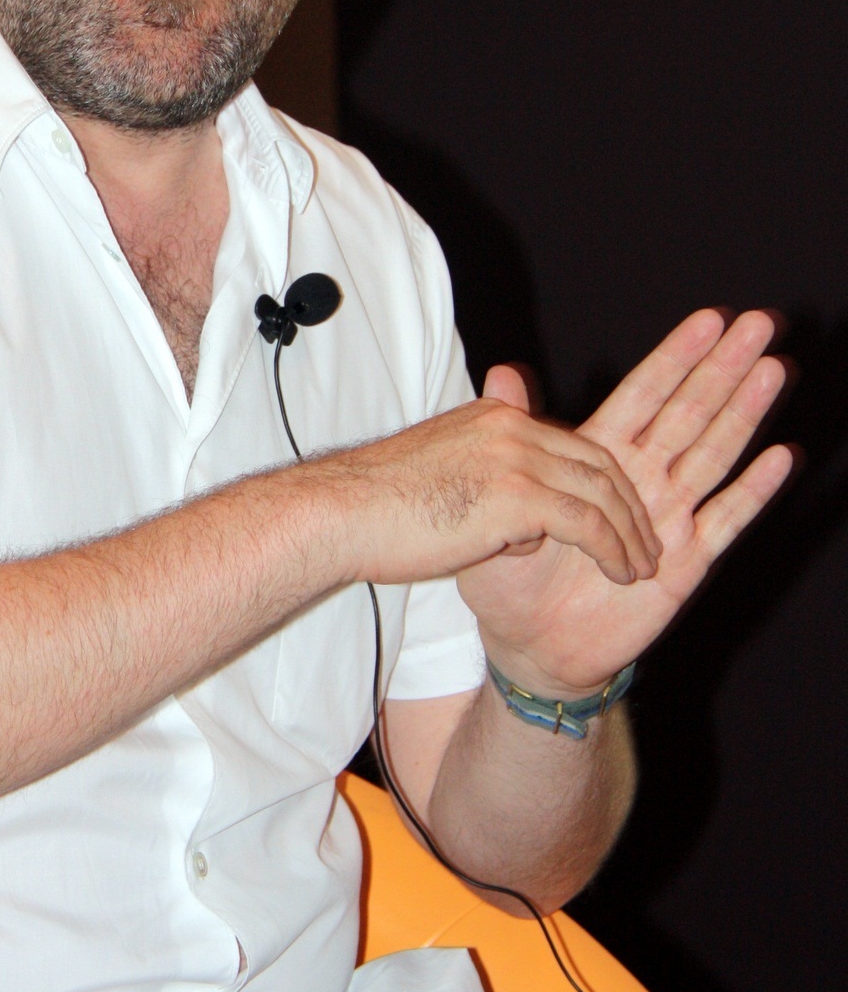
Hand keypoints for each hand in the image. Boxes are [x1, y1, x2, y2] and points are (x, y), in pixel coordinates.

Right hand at [340, 389, 660, 589]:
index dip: (605, 478)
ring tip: (642, 564)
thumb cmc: (376, 505)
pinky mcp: (517, 495)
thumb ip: (477, 474)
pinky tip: (622, 573)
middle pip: (597, 460)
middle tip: (647, 539)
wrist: (343, 512)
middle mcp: (509, 428)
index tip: (621, 512)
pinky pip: (587, 523)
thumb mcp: (435, 471)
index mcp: (490, 418)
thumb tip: (497, 511)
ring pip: (601, 491)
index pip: (569, 440)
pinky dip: (614, 549)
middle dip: (630, 502)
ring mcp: (515, 458)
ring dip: (631, 531)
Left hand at [458, 309, 792, 696]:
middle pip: (692, 412)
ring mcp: (670, 517)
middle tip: (759, 323)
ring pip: (715, 454)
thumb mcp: (503, 494)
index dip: (677, 357)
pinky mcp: (687, 562)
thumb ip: (517, 431)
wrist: (526, 642)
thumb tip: (502, 370)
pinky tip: (782, 457)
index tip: (709, 318)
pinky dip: (753, 490)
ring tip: (773, 370)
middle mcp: (643, 478)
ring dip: (745, 413)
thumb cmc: (512, 569)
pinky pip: (725, 520)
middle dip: (724, 368)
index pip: (646, 395)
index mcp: (600, 455)